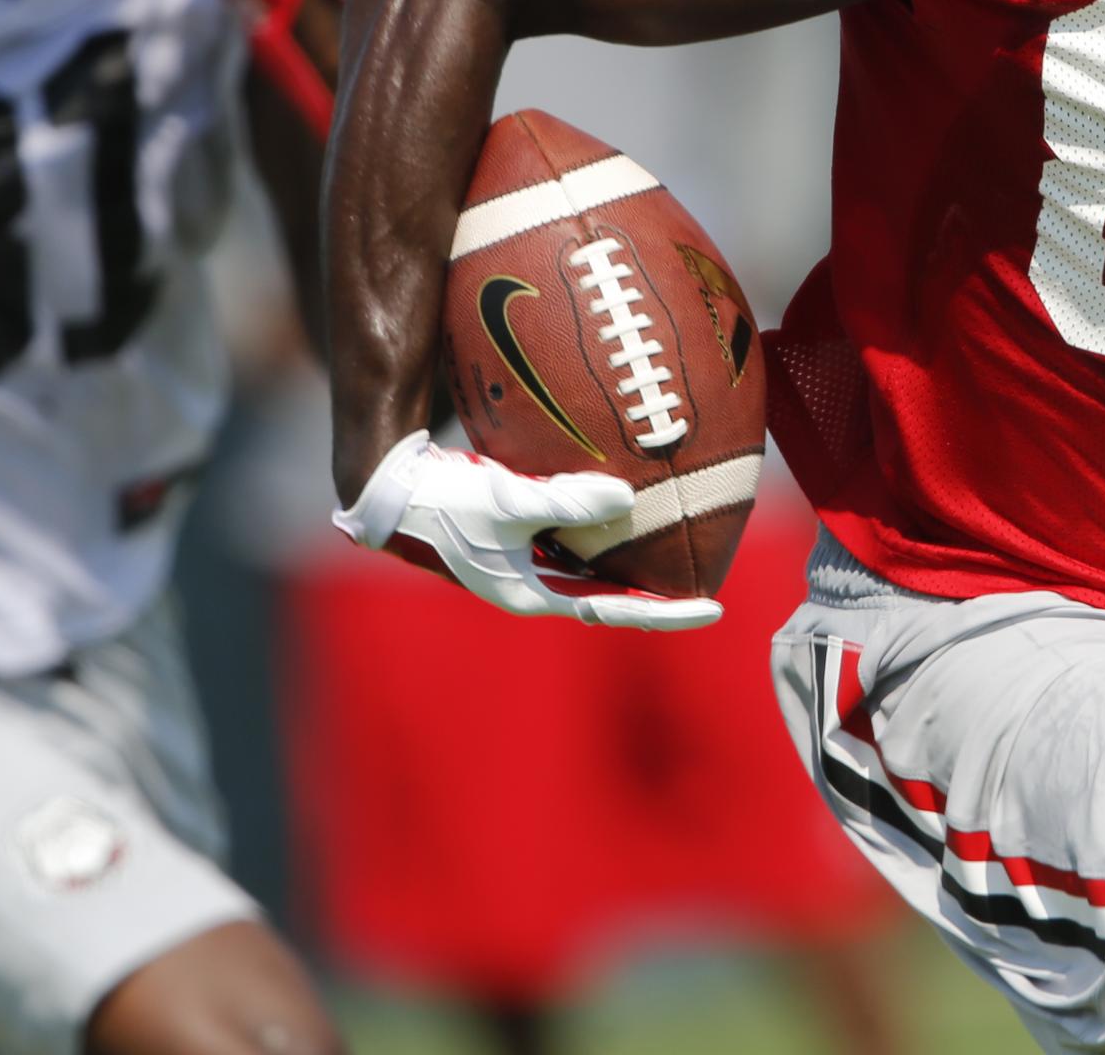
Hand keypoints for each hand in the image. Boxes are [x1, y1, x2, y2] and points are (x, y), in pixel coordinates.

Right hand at [331, 429, 722, 630]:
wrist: (390, 492)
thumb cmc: (444, 504)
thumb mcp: (508, 502)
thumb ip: (566, 500)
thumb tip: (627, 498)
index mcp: (532, 595)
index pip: (615, 610)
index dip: (666, 611)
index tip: (714, 611)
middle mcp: (532, 585)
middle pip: (608, 593)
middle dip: (654, 589)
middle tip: (706, 579)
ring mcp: (523, 562)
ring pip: (591, 565)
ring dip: (629, 558)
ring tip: (676, 542)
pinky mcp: (517, 535)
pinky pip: (572, 535)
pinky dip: (600, 524)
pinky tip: (624, 499)